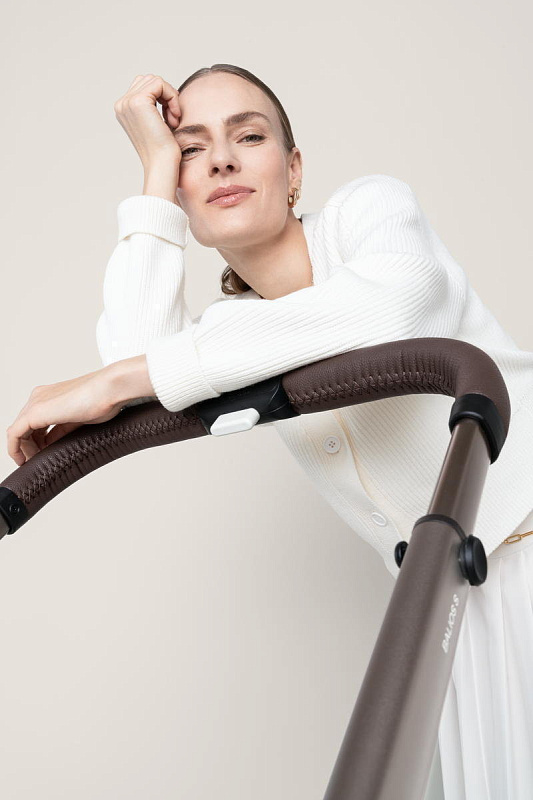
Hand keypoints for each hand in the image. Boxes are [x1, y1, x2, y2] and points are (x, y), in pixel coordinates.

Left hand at [6, 366, 125, 466]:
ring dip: (22, 448)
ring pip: (18, 430)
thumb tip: (53, 442)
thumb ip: (62, 429)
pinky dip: (14, 448)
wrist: (110, 388)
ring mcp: (36, 403)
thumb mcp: (78, 419)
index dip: (35, 440)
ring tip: (32, 461)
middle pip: (24, 426)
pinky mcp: (35, 412)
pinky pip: (15, 434)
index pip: (34, 421)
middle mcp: (40, 397)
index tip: (41, 453)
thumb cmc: (104, 398)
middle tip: (35, 460)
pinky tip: (22, 459)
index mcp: (51, 395)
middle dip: (28, 446)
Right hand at [114, 74, 182, 168]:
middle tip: (173, 118)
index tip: (170, 118)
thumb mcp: (155, 123)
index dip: (162, 97)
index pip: (144, 86)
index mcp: (123, 109)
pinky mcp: (138, 101)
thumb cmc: (163, 150)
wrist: (161, 165)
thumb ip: (152, 105)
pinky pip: (160, 84)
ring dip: (170, 97)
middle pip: (149, 80)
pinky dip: (172, 97)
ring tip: (173, 119)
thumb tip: (160, 87)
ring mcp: (127, 102)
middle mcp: (122, 104)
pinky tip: (174, 117)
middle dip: (166, 96)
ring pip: (155, 81)